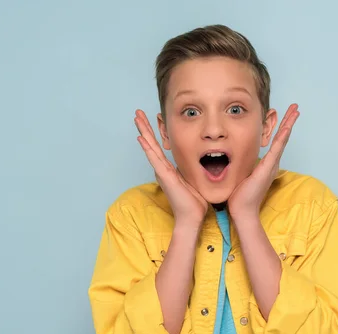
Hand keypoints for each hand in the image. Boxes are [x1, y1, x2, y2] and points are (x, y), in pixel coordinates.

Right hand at [134, 110, 207, 227]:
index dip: (156, 131)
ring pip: (150, 147)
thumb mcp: (194, 180)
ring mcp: (162, 172)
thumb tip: (201, 164)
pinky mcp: (164, 176)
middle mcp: (163, 168)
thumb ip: (193, 170)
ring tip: (136, 118)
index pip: (160, 146)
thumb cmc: (195, 202)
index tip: (154, 117)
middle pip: (151, 143)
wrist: (192, 217)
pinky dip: (147, 148)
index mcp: (169, 169)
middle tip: (138, 112)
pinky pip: (154, 159)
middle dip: (145, 127)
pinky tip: (141, 138)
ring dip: (143, 132)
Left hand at [228, 104, 299, 219]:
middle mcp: (272, 163)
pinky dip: (282, 138)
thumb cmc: (239, 196)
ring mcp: (271, 165)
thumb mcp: (241, 174)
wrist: (242, 210)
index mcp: (266, 163)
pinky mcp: (267, 168)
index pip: (276, 141)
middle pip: (283, 137)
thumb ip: (242, 165)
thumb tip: (234, 157)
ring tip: (295, 111)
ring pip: (282, 140)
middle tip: (295, 107)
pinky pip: (276, 150)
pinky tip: (287, 127)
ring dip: (288, 124)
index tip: (281, 113)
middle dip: (288, 121)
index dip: (280, 127)